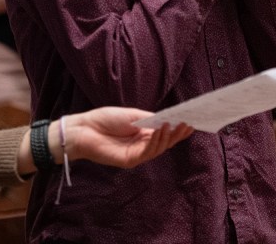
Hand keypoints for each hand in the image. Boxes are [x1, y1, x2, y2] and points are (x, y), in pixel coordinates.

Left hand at [62, 107, 192, 168]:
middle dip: (177, 134)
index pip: (164, 132)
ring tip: (176, 125)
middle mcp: (142, 144)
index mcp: (143, 133)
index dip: (177, 128)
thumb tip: (168, 118)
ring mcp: (137, 153)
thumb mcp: (132, 115)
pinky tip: (161, 130)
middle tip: (189, 124)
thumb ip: (149, 119)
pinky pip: (147, 152)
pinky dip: (156, 141)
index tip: (191, 120)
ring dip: (168, 136)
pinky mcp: (130, 160)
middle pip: (165, 141)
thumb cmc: (105, 120)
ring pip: (159, 148)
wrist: (84, 129)